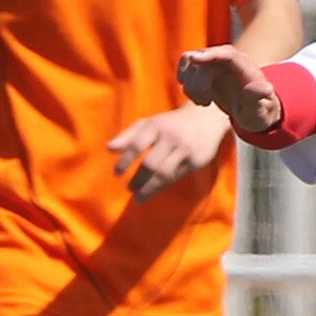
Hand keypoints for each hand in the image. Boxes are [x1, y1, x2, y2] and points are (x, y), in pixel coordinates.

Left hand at [107, 103, 232, 199]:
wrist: (206, 118)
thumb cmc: (171, 123)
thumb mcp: (149, 123)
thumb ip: (128, 135)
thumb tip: (108, 149)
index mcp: (156, 126)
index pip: (137, 145)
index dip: (125, 161)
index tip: (116, 174)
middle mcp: (171, 138)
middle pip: (151, 164)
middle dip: (139, 179)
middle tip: (130, 189)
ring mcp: (185, 150)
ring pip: (165, 174)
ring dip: (150, 188)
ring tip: (140, 197)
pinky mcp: (197, 160)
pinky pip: (177, 176)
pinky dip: (164, 185)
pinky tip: (156, 189)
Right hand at [177, 44, 282, 136]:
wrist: (252, 111)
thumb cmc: (258, 112)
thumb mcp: (260, 111)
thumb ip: (259, 99)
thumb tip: (267, 88)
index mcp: (246, 67)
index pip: (227, 54)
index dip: (210, 55)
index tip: (194, 59)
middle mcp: (229, 58)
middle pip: (204, 61)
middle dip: (199, 84)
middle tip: (205, 104)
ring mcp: (215, 60)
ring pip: (190, 61)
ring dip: (191, 85)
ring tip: (204, 103)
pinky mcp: (203, 67)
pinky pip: (186, 66)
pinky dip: (186, 83)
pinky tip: (198, 98)